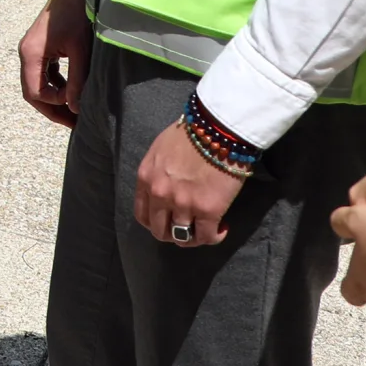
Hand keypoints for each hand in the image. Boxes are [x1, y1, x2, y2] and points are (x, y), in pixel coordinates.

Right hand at [18, 0, 92, 128]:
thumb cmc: (77, 14)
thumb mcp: (80, 50)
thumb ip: (78, 81)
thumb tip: (76, 109)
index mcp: (30, 54)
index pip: (35, 93)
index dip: (56, 104)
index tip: (78, 103)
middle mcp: (26, 53)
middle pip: (33, 92)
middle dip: (53, 108)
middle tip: (75, 123)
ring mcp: (33, 50)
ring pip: (39, 83)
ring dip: (56, 97)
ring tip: (76, 109)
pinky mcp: (42, 47)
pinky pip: (45, 73)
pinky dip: (57, 83)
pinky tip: (73, 88)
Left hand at [133, 121, 245, 247]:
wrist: (217, 128)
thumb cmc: (191, 133)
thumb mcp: (160, 150)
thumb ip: (157, 172)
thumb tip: (165, 186)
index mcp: (146, 179)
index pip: (142, 215)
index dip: (156, 223)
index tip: (168, 222)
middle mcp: (160, 194)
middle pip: (160, 231)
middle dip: (173, 234)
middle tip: (188, 228)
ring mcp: (183, 204)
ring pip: (182, 238)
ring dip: (194, 238)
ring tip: (206, 229)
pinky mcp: (208, 210)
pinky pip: (207, 237)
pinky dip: (215, 237)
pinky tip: (222, 228)